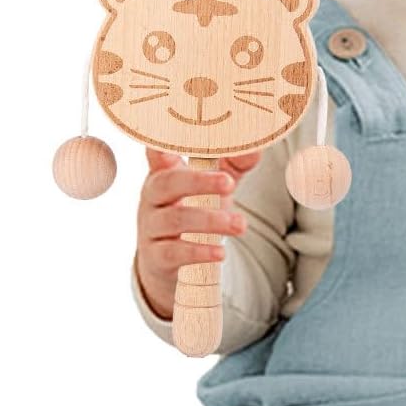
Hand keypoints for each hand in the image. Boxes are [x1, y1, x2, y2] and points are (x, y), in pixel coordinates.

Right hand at [134, 146, 262, 320]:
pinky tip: (220, 252)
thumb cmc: (190, 211)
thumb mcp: (210, 188)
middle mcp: (151, 197)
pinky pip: (173, 252)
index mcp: (163, 173)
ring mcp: (150, 227)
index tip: (172, 146)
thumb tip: (254, 148)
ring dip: (210, 221)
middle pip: (166, 183)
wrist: (164, 259)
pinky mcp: (156, 256)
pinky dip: (198, 252)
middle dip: (199, 182)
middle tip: (229, 182)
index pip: (156, 154)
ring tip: (240, 225)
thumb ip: (230, 167)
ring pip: (174, 219)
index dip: (160, 148)